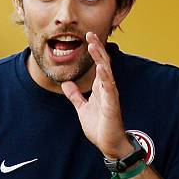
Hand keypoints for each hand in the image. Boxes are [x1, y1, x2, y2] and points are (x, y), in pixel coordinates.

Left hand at [61, 31, 132, 158]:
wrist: (108, 144)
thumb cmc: (100, 127)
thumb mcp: (82, 108)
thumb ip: (75, 96)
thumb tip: (66, 84)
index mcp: (100, 88)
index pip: (98, 64)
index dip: (94, 51)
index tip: (88, 37)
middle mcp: (107, 88)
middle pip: (103, 63)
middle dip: (97, 49)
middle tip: (91, 34)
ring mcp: (110, 95)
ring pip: (106, 72)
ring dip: (100, 58)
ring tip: (94, 45)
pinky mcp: (112, 105)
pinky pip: (109, 88)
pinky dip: (105, 77)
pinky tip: (101, 68)